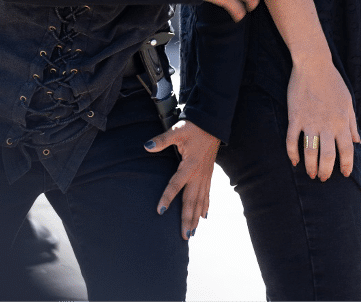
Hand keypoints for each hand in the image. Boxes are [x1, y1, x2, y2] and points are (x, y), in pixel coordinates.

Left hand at [146, 121, 219, 238]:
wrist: (213, 124)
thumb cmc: (194, 127)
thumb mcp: (178, 130)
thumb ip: (163, 139)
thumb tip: (147, 146)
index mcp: (190, 164)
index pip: (176, 184)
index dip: (167, 197)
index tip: (160, 211)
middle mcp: (199, 174)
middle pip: (192, 200)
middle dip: (188, 219)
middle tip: (184, 236)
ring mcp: (205, 176)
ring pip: (200, 201)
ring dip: (196, 218)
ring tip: (191, 233)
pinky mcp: (208, 175)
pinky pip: (207, 195)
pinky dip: (205, 207)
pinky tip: (204, 218)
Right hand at [285, 58, 358, 180]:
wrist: (314, 65)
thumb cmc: (334, 82)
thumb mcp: (348, 102)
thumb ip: (352, 124)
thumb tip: (357, 142)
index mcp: (342, 122)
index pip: (347, 151)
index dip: (346, 165)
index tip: (345, 174)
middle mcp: (327, 125)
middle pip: (328, 156)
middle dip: (327, 171)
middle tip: (324, 178)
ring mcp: (310, 122)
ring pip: (311, 152)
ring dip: (311, 167)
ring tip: (311, 174)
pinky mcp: (295, 117)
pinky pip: (292, 140)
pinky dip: (292, 153)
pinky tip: (295, 161)